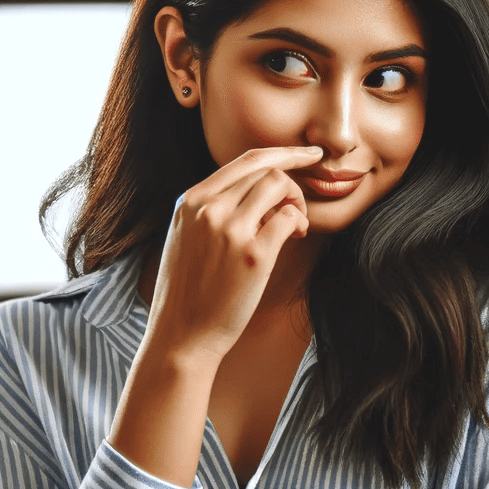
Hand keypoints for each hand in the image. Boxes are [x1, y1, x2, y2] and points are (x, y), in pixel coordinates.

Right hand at [144, 146, 318, 363]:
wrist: (181, 335)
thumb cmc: (189, 292)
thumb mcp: (186, 238)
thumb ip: (210, 211)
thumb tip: (252, 193)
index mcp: (190, 200)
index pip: (244, 160)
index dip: (282, 153)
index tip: (306, 154)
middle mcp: (207, 208)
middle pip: (266, 170)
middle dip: (292, 184)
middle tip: (298, 209)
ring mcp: (229, 229)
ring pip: (279, 186)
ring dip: (297, 202)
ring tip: (295, 228)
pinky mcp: (252, 254)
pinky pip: (290, 217)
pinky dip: (301, 223)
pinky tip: (298, 237)